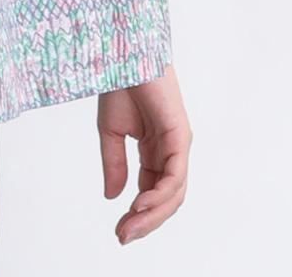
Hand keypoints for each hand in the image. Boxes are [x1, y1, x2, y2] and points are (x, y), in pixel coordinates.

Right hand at [98, 62, 191, 244]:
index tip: (118, 230)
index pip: (151, 192)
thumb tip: (112, 197)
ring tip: (129, 226)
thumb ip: (115, 164)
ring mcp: (178, 145)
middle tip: (123, 236)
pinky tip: (141, 204)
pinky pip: (175, 176)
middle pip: (165, 199)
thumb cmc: (119, 84)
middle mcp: (171, 151)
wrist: (123, 54)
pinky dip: (159, 194)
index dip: (137, 215)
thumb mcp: (110, 132)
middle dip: (145, 222)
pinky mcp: (180, 137)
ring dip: (152, 214)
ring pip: (173, 194)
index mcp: (155, 150)